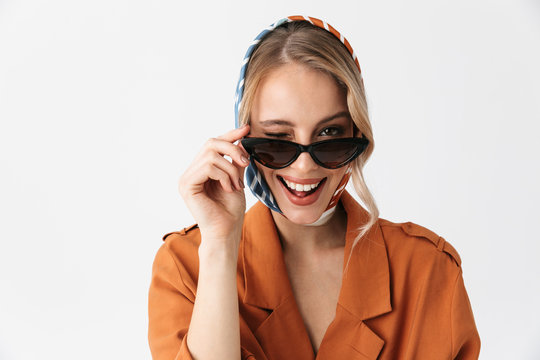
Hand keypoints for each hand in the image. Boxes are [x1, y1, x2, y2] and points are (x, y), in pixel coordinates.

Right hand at [178, 125, 250, 245]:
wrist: (226, 232)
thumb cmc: (230, 211)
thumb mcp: (237, 179)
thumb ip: (236, 161)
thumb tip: (242, 140)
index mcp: (200, 169)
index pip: (213, 144)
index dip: (230, 134)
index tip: (247, 129)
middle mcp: (191, 172)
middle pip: (211, 143)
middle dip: (233, 149)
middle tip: (246, 163)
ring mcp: (186, 178)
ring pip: (212, 155)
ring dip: (231, 169)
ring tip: (236, 185)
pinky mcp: (186, 185)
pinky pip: (208, 167)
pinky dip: (224, 176)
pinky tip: (228, 188)